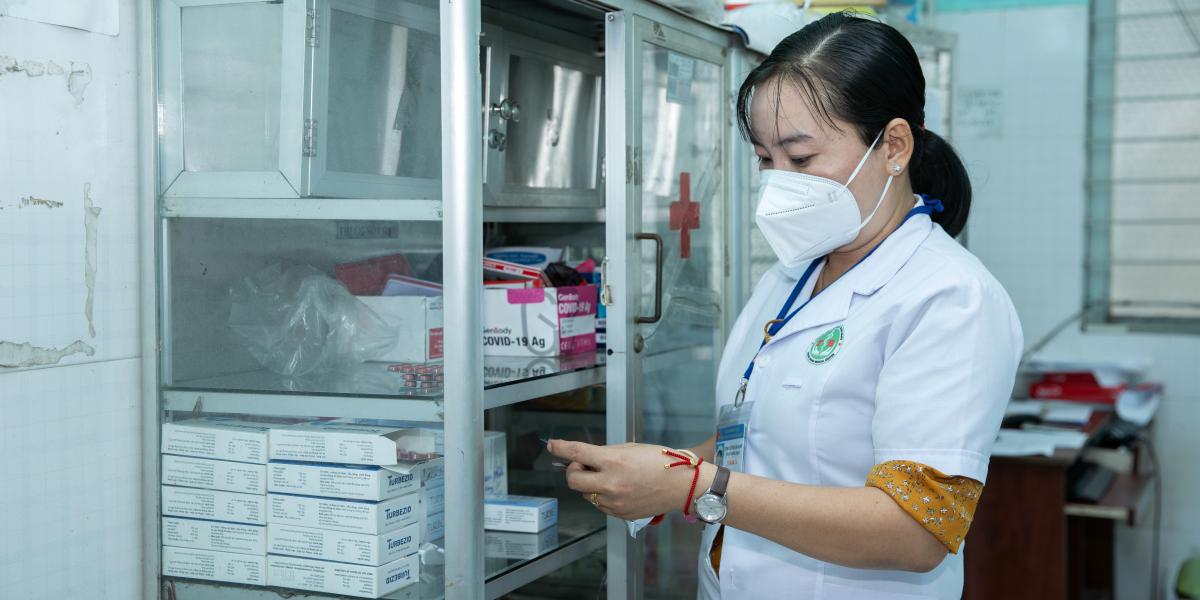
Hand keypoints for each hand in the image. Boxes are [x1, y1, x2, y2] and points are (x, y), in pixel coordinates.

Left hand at [547, 439, 715, 519]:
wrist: (682, 485)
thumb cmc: (661, 461)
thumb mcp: (631, 448)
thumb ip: (606, 453)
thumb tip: (587, 458)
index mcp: (614, 462)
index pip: (577, 453)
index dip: (561, 448)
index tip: (552, 445)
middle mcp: (611, 484)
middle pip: (572, 481)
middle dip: (573, 471)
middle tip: (583, 465)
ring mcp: (614, 502)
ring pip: (586, 494)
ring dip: (590, 484)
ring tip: (609, 477)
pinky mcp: (620, 514)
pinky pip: (600, 505)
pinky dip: (602, 496)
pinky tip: (619, 488)